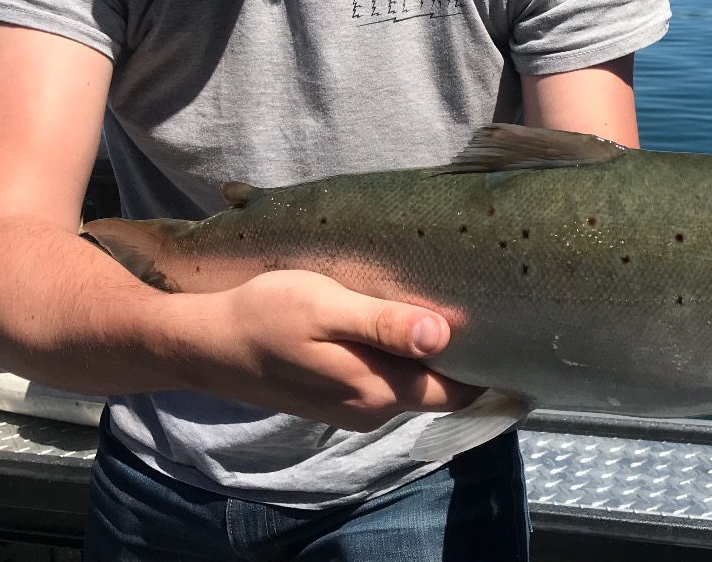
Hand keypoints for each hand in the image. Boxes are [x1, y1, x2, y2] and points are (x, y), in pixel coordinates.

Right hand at [196, 269, 483, 431]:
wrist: (206, 343)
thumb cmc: (266, 315)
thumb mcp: (327, 308)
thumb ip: (385, 325)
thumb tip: (442, 336)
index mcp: (378, 392)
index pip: (457, 392)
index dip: (485, 361)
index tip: (505, 321)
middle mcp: (373, 410)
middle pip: (439, 388)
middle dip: (462, 354)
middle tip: (480, 301)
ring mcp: (353, 408)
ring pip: (412, 383)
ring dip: (429, 353)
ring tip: (446, 303)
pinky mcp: (336, 397)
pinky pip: (387, 380)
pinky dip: (401, 356)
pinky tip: (400, 322)